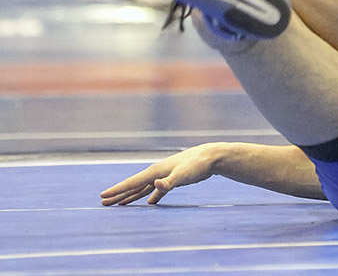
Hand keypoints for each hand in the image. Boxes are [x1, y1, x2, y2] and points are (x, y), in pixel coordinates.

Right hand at [100, 143, 221, 205]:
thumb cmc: (196, 166)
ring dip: (132, 196)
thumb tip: (156, 185)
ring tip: (119, 204)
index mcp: (155, 172)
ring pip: (144, 188)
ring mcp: (164, 176)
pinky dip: (152, 196)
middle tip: (104, 202)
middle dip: (119, 194)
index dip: (117, 190)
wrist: (210, 157)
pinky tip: (150, 203)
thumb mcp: (182, 175)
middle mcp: (156, 173)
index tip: (102, 196)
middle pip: (134, 186)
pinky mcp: (173, 180)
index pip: (132, 183)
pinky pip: (158, 190)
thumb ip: (168, 182)